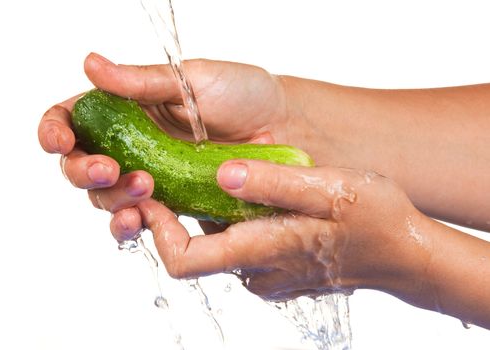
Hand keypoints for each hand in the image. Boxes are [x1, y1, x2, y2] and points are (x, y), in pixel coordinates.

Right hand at [38, 52, 303, 239]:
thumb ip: (140, 82)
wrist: (284, 128)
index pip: (73, 120)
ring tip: (143, 190)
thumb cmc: (243, 95)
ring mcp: (151, 179)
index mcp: (126, 110)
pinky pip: (142, 224)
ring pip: (106, 200)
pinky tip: (144, 220)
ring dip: (112, 201)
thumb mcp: (192, 79)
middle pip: (80, 168)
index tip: (61, 139)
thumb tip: (90, 64)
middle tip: (110, 169)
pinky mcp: (174, 207)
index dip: (56, 131)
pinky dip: (134, 226)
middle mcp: (132, 146)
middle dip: (84, 172)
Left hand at [136, 160, 430, 300]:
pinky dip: (227, 222)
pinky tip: (240, 193)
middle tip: (171, 173)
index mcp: (262, 251)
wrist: (405, 253)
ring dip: (202, 216)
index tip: (152, 195)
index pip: (184, 261)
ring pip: (216, 247)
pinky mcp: (279, 266)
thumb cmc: (374, 221)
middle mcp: (257, 271)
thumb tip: (222, 174)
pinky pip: (238, 246)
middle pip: (193, 252)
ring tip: (205, 176)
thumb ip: (273, 183)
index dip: (158, 231)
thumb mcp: (327, 189)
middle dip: (175, 215)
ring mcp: (268, 272)